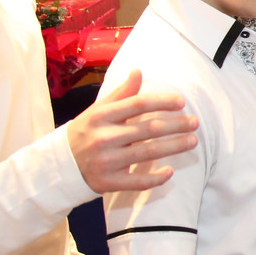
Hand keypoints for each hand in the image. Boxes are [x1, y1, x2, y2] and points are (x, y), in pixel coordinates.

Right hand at [67, 69, 199, 192]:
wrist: (60, 165)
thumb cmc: (86, 132)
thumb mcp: (98, 110)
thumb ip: (120, 94)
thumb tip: (138, 72)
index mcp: (101, 116)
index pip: (137, 104)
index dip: (161, 102)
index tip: (181, 102)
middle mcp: (104, 138)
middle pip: (147, 129)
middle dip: (175, 125)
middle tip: (195, 122)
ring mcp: (106, 162)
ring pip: (147, 154)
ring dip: (173, 147)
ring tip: (192, 141)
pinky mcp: (108, 182)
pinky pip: (136, 182)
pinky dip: (155, 178)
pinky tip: (170, 172)